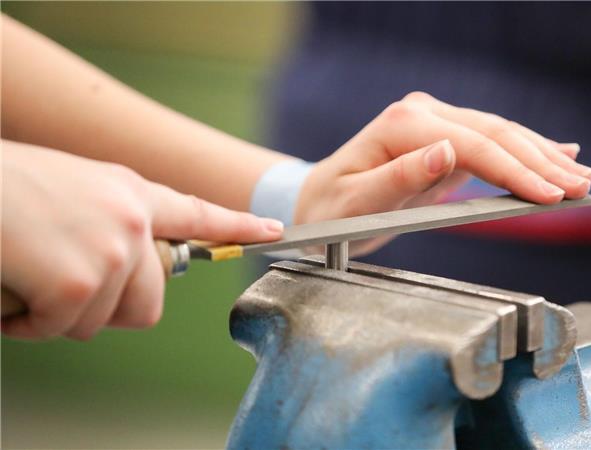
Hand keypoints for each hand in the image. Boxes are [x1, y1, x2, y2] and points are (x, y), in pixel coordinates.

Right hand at [1, 141, 282, 339]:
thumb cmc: (4, 186)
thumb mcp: (73, 188)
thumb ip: (110, 219)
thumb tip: (125, 262)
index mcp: (130, 192)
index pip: (196, 213)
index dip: (237, 225)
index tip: (274, 229)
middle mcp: (132, 219)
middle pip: (148, 304)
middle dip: (104, 309)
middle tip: (61, 289)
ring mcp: (111, 250)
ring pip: (97, 321)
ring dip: (54, 313)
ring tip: (27, 273)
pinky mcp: (80, 282)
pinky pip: (60, 329)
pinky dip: (27, 322)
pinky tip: (11, 288)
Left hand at [295, 91, 590, 254]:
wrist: (320, 204)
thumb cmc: (331, 211)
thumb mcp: (355, 204)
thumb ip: (397, 178)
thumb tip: (445, 151)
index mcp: (402, 126)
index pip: (472, 145)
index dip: (515, 170)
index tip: (549, 195)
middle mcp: (422, 116)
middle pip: (494, 134)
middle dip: (541, 162)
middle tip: (580, 187)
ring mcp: (435, 123)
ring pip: (500, 134)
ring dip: (543, 155)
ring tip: (581, 176)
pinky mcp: (444, 139)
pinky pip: (492, 144)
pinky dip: (527, 150)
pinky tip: (559, 151)